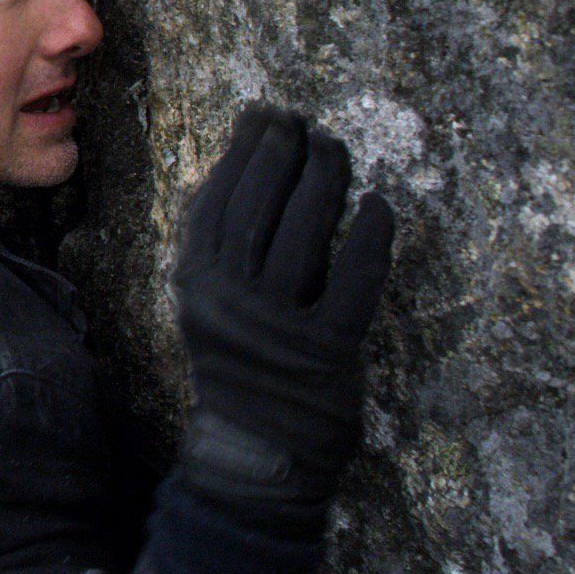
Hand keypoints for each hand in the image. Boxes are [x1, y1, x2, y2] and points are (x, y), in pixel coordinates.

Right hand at [172, 103, 394, 533]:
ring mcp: (280, 325)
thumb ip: (226, 250)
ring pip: (307, 230)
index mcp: (195, 283)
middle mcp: (231, 299)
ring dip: (325, 179)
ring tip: (336, 150)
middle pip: (262, 204)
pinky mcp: (329, 349)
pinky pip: (356, 278)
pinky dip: (371, 237)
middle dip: (286, 152)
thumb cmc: (240, 369)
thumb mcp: (211, 306)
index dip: (245, 149)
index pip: (218, 198)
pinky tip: (379, 206)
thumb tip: (256, 169)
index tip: (267, 117)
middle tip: (306, 124)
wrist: (258, 456)